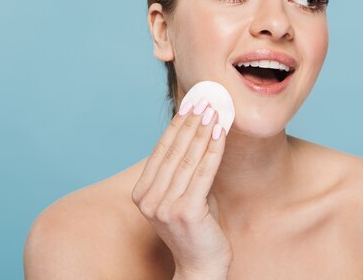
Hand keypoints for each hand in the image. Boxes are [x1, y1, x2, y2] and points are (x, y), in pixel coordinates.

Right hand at [132, 100, 232, 278]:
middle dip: (191, 122)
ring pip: (188, 159)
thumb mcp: (181, 195)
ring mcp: (165, 207)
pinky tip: (220, 132)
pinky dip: (213, 149)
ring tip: (214, 110)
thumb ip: (182, 170)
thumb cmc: (195, 228)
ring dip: (203, 131)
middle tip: (204, 99)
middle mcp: (148, 200)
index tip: (189, 104)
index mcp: (142, 194)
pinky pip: (203, 173)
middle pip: (174, 151)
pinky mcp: (185, 212)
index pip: (161, 151)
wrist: (200, 267)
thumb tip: (197, 132)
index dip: (176, 125)